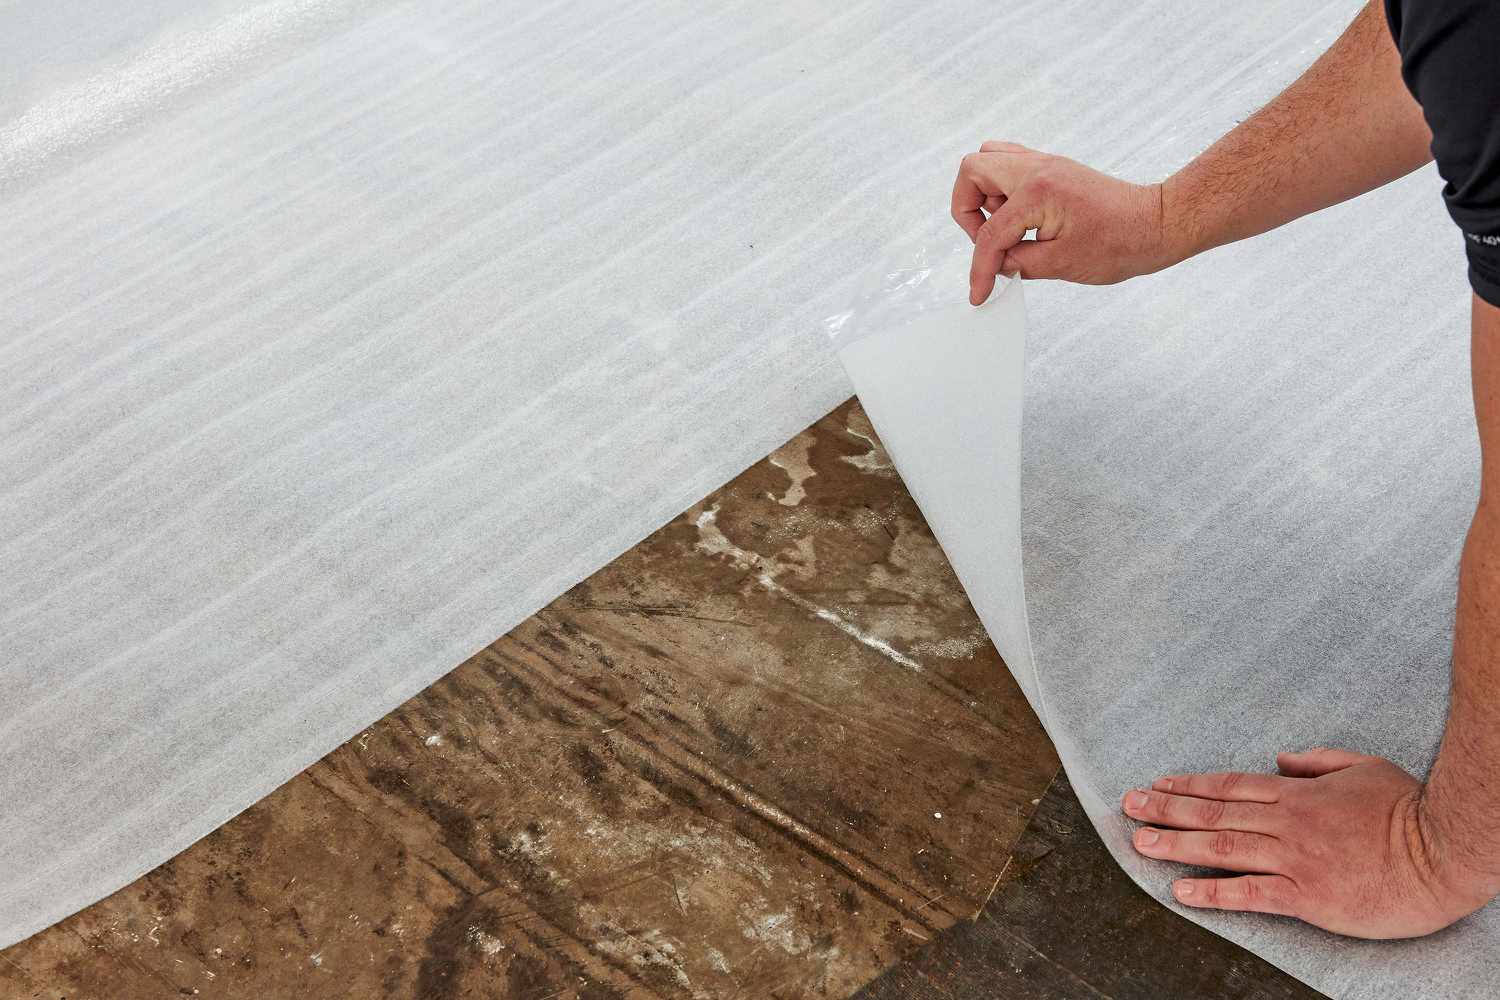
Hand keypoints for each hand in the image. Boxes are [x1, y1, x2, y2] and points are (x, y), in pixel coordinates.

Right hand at [951, 141, 1178, 303]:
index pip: (990, 232)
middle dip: (966, 209)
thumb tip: (997, 264)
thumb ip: (1018, 263)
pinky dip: (1002, 190)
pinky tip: (1016, 218)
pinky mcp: (1053, 169)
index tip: (980, 292)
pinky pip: (1011, 165)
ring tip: (1002, 227)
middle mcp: (1038, 168)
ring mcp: (1046, 163)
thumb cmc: (1120, 242)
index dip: (980, 268)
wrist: (1155, 225)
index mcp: (1038, 191)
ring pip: (989, 161)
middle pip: (973, 170)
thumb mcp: (1061, 264)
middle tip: (984, 240)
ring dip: (983, 195)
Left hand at [1120, 748, 1493, 938]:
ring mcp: (1296, 859)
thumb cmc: (1410, 810)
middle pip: (1215, 812)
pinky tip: (1183, 892)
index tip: (1158, 784)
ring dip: (1176, 844)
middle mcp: (1288, 823)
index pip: (1230, 786)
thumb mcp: (1363, 767)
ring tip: (1140, 842)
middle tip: (1129, 805)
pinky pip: (1252, 893)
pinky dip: (1214, 892)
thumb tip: (1282, 758)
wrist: (1444, 851)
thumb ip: (1318, 761)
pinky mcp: (1309, 895)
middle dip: (1167, 808)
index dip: (1189, 785)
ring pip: (1223, 847)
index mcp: (1299, 794)